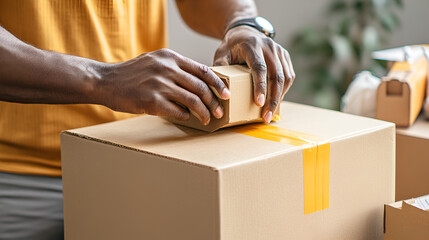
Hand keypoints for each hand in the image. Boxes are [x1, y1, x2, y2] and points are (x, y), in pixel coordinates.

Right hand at [98, 49, 230, 124]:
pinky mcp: (151, 101)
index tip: (226, 94)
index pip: (202, 70)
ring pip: (192, 101)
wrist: (105, 81)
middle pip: (200, 87)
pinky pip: (177, 111)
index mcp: (170, 57)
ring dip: (203, 113)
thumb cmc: (132, 74)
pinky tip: (186, 119)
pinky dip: (185, 117)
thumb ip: (175, 68)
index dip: (218, 83)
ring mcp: (159, 84)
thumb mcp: (155, 61)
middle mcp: (166, 68)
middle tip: (219, 112)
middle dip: (214, 102)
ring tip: (207, 119)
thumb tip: (199, 82)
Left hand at [214, 26, 294, 122]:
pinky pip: (289, 76)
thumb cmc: (231, 47)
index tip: (258, 103)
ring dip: (279, 97)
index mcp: (252, 45)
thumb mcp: (221, 54)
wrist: (244, 32)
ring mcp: (279, 50)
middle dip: (272, 99)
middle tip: (266, 116)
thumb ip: (220, 70)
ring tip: (270, 113)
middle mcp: (269, 46)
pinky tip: (276, 102)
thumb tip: (224, 93)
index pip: (259, 68)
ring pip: (285, 77)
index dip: (260, 86)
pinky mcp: (285, 56)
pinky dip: (284, 91)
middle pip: (276, 75)